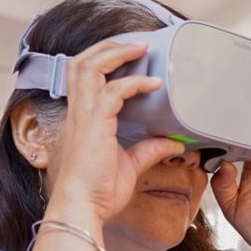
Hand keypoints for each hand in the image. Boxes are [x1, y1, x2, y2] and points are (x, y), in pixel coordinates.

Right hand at [47, 38, 185, 221]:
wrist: (83, 207)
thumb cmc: (98, 191)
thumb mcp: (130, 165)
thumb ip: (149, 149)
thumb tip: (173, 142)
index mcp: (81, 118)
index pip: (83, 76)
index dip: (103, 61)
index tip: (128, 56)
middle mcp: (77, 112)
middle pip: (81, 62)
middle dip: (107, 47)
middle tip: (136, 44)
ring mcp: (83, 115)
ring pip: (90, 67)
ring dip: (115, 53)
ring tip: (141, 48)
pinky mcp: (94, 123)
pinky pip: (114, 91)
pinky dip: (134, 83)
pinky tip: (153, 84)